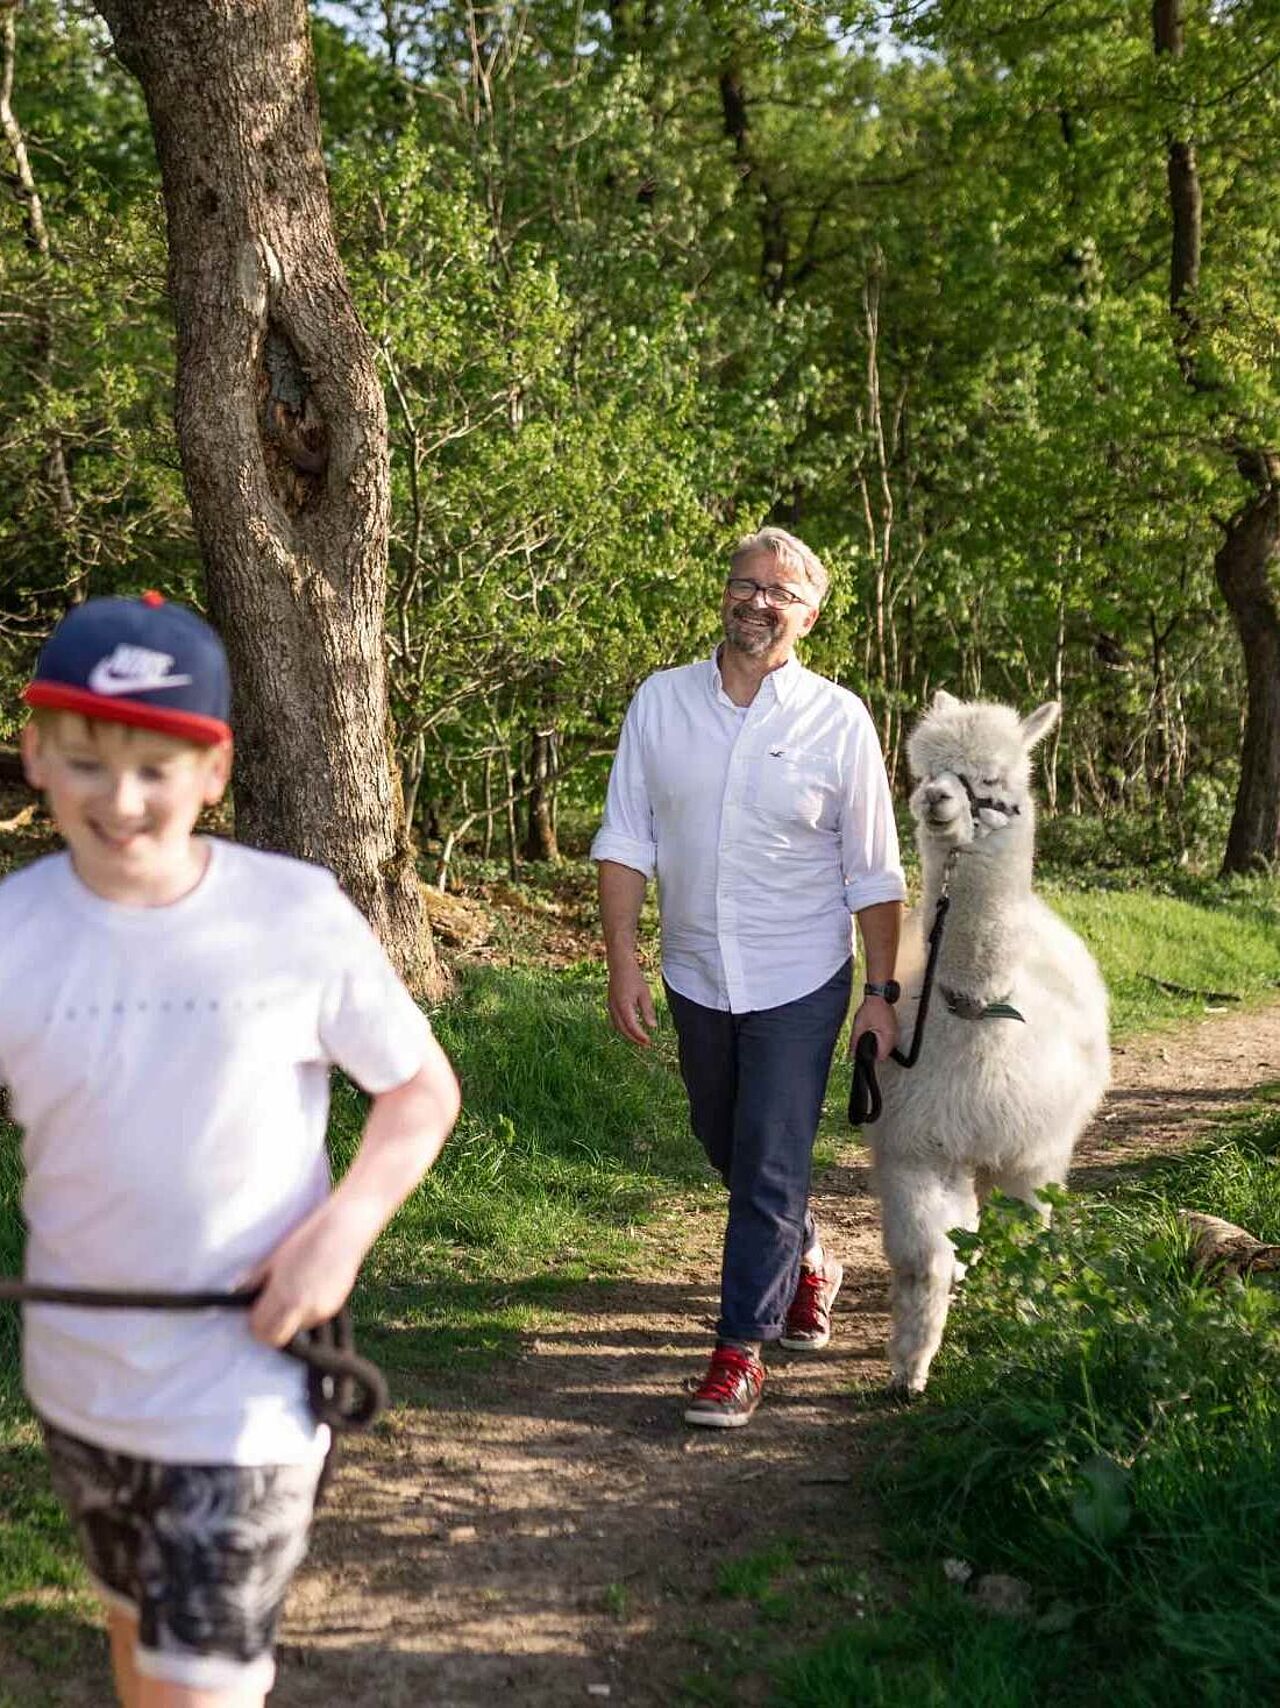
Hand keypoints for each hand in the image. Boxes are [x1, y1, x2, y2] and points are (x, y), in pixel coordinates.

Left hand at [247, 1203, 364, 1348]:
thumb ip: (254, 1280)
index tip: (256, 1310)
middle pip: (277, 1339)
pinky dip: (306, 1311)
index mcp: (283, 1295)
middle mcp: (302, 1309)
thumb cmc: (306, 1239)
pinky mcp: (334, 1309)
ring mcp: (320, 1312)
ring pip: (296, 1329)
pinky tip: (311, 1289)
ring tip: (295, 1291)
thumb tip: (237, 1293)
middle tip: (269, 1309)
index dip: (255, 1323)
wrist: (344, 1232)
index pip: (260, 1330)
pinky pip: (312, 1319)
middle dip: (269, 1329)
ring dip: (290, 1318)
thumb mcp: (275, 1258)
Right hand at [607, 957, 656, 1046]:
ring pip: (618, 1026)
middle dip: (634, 1039)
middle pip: (623, 1030)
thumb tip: (652, 1027)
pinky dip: (623, 1027)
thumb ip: (647, 1011)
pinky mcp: (610, 1003)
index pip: (632, 1027)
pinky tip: (631, 1028)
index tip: (649, 1042)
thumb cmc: (633, 977)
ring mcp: (611, 1006)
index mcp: (624, 1006)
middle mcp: (615, 1008)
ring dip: (628, 1034)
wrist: (619, 964)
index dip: (640, 1036)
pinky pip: (615, 1020)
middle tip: (646, 1044)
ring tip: (639, 1039)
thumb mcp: (644, 993)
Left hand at [850, 994, 897, 1062]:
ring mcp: (895, 1032)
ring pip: (886, 1047)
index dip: (871, 1057)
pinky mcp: (894, 1028)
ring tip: (869, 1035)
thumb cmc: (871, 1008)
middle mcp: (894, 1037)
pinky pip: (887, 1039)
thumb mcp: (859, 1026)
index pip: (881, 1058)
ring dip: (877, 1045)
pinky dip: (880, 1038)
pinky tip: (873, 1031)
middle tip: (865, 1042)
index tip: (864, 1053)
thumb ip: (855, 1042)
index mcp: (888, 1038)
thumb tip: (852, 1054)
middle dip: (873, 1051)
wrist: (879, 995)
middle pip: (884, 1053)